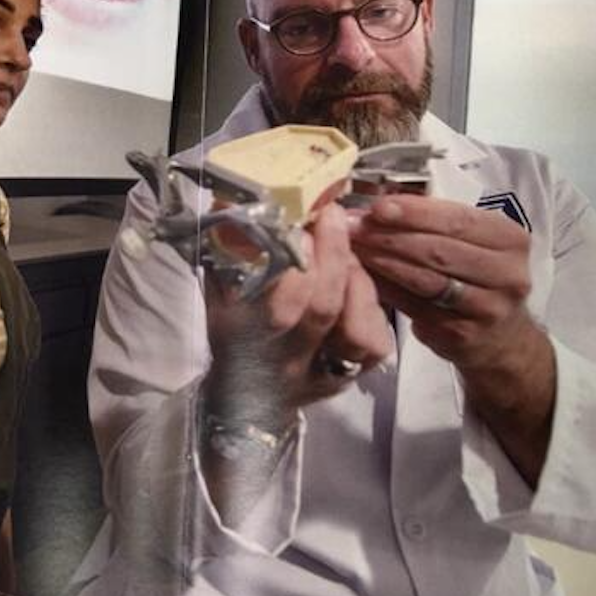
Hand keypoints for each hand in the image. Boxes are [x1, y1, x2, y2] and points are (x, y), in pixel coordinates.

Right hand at [205, 203, 391, 420]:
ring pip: (357, 330)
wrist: (245, 397)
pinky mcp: (351, 376)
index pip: (280, 306)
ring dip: (356, 280)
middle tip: (333, 218)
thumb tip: (238, 199)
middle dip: (332, 254)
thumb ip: (229, 252)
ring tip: (346, 253)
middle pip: (322, 309)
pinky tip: (357, 287)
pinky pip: (375, 342)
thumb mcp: (219, 295)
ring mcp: (323, 374)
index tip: (302, 226)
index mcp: (247, 340)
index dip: (298, 263)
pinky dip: (371, 307)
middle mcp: (288, 363)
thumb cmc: (232, 334)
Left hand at [350, 195, 535, 367]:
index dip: (415, 212)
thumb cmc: (478, 277)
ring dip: (384, 262)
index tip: (379, 206)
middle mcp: (507, 275)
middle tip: (355, 227)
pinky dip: (387, 289)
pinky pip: (415, 308)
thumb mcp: (474, 243)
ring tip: (355, 248)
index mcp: (510, 241)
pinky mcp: (461, 336)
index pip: (458, 220)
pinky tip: (365, 277)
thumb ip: (435, 224)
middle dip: (392, 236)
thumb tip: (378, 208)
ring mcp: (486, 309)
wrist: (500, 337)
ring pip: (426, 281)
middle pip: (440, 250)